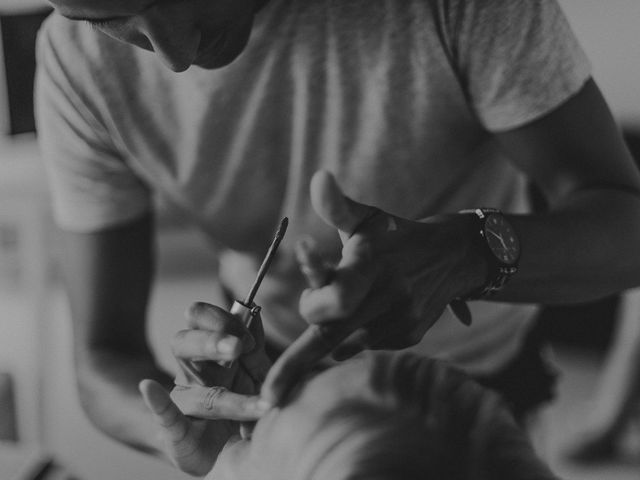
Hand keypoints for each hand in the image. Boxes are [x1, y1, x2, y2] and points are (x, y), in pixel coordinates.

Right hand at [140, 302, 271, 474]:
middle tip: (239, 347)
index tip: (250, 343)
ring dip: (226, 394)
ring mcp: (183, 401)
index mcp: (209, 352)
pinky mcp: (177, 434)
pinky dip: (157, 403)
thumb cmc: (239, 409)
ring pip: (189, 383)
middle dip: (212, 339)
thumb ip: (255, 351)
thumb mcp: (254, 375)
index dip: (225, 321)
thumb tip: (254, 317)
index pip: (200, 317)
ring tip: (259, 405)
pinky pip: (165, 417)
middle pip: (185, 341)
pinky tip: (148, 387)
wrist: (225, 455)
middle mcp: (191, 371)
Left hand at [261, 170, 485, 404]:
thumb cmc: (395, 234)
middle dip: (295, 364)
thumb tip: (318, 176)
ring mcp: (402, 319)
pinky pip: (367, 346)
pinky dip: (355, 337)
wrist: (454, 255)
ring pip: (345, 344)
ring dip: (330, 334)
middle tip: (276, 383)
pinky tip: (367, 314)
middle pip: (330, 336)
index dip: (311, 303)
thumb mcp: (366, 217)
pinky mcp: (410, 335)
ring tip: (337, 308)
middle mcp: (388, 295)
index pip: (333, 298)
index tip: (306, 299)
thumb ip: (335, 204)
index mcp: (371, 263)